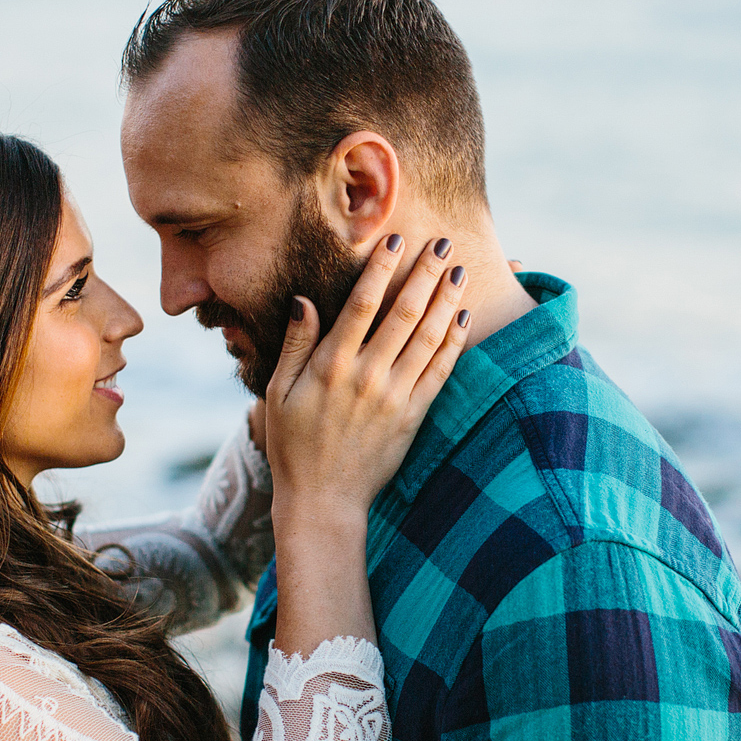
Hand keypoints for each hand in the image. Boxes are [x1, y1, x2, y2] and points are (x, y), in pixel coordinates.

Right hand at [263, 234, 469, 524]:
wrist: (323, 501)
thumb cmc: (293, 446)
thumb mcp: (277, 393)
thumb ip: (294, 345)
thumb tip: (304, 300)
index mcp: (331, 366)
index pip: (361, 304)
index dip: (381, 268)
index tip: (396, 239)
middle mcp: (367, 377)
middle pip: (403, 313)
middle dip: (425, 274)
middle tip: (442, 243)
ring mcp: (394, 397)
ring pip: (428, 338)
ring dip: (446, 300)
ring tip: (458, 270)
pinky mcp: (413, 417)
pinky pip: (440, 372)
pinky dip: (454, 342)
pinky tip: (463, 316)